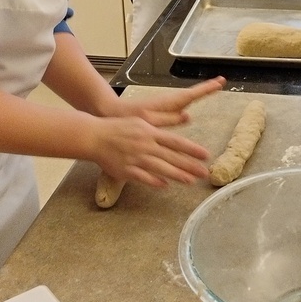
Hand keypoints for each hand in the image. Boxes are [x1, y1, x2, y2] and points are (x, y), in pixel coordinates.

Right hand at [88, 114, 213, 188]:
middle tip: (204, 173)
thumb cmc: (119, 127)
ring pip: (160, 168)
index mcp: (150, 132)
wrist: (95, 136)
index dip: (192, 149)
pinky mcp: (126, 170)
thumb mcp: (142, 120)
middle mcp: (146, 145)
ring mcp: (136, 158)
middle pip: (171, 157)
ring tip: (190, 181)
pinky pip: (142, 177)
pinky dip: (153, 181)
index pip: (176, 142)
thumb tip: (185, 116)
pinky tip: (164, 185)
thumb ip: (163, 122)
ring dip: (176, 175)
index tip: (205, 155)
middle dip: (189, 166)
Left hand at [119, 77, 224, 127]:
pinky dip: (186, 101)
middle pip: (191, 93)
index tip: (220, 82)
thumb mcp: (149, 121)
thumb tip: (188, 115)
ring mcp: (163, 105)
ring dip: (198, 93)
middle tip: (221, 81)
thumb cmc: (128, 116)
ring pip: (185, 98)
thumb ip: (168, 119)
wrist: (110, 113)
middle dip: (206, 88)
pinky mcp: (158, 110)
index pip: (192, 94)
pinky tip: (188, 110)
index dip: (206, 89)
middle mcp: (167, 102)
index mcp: (167, 103)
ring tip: (213, 88)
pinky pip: (177, 105)